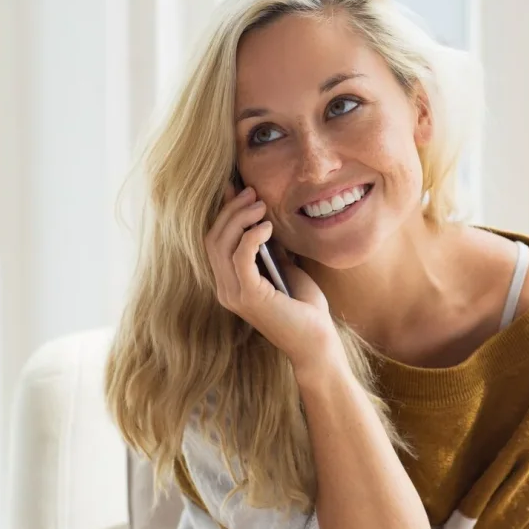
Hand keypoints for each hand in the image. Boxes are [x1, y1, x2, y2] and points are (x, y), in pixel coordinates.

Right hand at [205, 182, 342, 367]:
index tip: (237, 188)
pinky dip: (251, 236)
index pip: (213, 241)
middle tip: (252, 192)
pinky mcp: (249, 296)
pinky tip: (268, 227)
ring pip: (221, 244)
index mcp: (230, 283)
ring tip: (262, 206)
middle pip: (212, 238)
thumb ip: (270, 250)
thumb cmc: (304, 308)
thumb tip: (264, 220)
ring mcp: (234, 294)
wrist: (316, 340)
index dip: (223, 213)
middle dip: (231, 210)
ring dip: (240, 218)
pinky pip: (240, 257)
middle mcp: (225, 289)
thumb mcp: (285, 270)